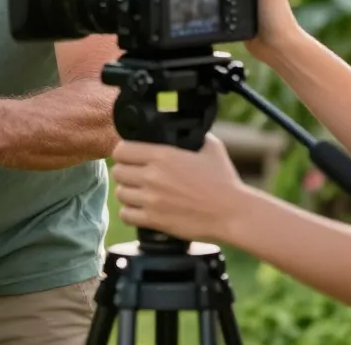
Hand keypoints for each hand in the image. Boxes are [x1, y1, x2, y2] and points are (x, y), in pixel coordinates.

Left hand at [111, 134, 251, 242]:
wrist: (233, 213)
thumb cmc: (224, 181)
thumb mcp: (211, 147)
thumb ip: (192, 136)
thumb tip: (185, 130)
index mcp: (162, 155)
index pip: (122, 150)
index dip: (124, 152)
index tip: (130, 156)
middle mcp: (153, 176)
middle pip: (118, 171)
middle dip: (125, 172)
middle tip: (135, 175)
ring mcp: (152, 199)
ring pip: (120, 194)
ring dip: (128, 192)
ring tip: (139, 193)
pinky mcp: (154, 220)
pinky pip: (126, 215)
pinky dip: (130, 213)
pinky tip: (141, 210)